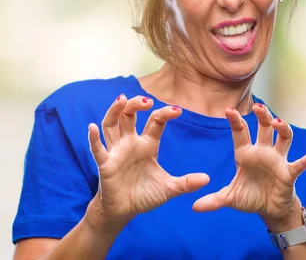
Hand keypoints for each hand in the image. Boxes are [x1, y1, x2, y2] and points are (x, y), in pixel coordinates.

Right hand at [87, 95, 209, 225]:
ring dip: (115, 110)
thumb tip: (207, 179)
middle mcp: (131, 143)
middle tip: (148, 101)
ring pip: (112, 124)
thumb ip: (186, 183)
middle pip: (130, 115)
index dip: (165, 114)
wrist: (124, 212)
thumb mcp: (168, 189)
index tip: (178, 111)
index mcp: (148, 145)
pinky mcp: (105, 164)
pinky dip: (94, 138)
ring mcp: (116, 151)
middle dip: (137, 104)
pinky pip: (97, 149)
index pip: (155, 122)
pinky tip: (93, 127)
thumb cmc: (144, 195)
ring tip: (121, 99)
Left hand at [191, 104, 305, 230]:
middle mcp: (263, 152)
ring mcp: (278, 160)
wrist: (269, 210)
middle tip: (257, 108)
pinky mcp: (289, 173)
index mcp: (246, 154)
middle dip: (263, 116)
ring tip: (278, 123)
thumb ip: (214, 200)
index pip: (241, 133)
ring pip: (283, 138)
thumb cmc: (251, 197)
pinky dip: (304, 161)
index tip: (228, 110)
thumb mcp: (230, 198)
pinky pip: (297, 165)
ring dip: (282, 128)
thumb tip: (194, 207)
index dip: (236, 121)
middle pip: (265, 128)